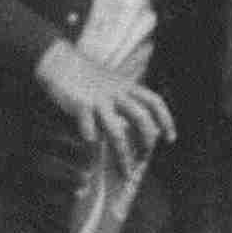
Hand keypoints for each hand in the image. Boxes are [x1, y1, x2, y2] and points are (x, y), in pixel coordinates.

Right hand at [35, 38, 175, 172]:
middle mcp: (116, 93)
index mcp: (127, 87)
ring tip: (126, 171)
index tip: (171, 139)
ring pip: (117, 130)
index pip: (154, 102)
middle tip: (146, 157)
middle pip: (141, 118)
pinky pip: (88, 123)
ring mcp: (99, 100)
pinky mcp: (80, 104)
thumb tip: (138, 127)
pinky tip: (91, 144)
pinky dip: (90, 134)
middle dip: (147, 140)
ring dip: (124, 154)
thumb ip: (126, 100)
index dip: (166, 120)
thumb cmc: (87, 77)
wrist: (60, 61)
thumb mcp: (113, 84)